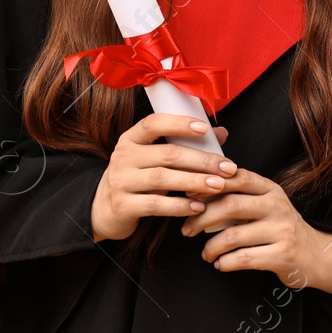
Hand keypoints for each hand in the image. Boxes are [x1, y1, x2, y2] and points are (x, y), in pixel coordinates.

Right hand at [90, 113, 233, 242]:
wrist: (104, 209)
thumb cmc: (138, 179)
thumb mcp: (154, 159)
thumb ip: (185, 146)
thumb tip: (221, 133)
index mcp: (131, 139)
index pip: (154, 123)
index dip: (179, 124)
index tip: (205, 129)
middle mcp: (123, 157)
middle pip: (167, 154)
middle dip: (201, 160)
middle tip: (227, 167)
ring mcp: (121, 181)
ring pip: (163, 179)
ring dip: (195, 182)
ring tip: (218, 185)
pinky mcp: (123, 205)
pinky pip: (156, 205)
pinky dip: (180, 206)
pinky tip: (198, 207)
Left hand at [180, 167, 324, 284]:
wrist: (315, 255)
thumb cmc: (280, 228)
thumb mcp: (266, 205)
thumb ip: (240, 196)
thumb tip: (196, 193)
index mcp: (270, 190)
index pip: (238, 177)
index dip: (210, 184)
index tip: (189, 196)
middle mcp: (277, 206)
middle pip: (230, 205)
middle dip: (201, 218)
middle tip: (187, 230)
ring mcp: (282, 230)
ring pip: (233, 236)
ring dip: (211, 247)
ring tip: (206, 253)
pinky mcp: (282, 255)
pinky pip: (243, 259)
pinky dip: (225, 263)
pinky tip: (221, 264)